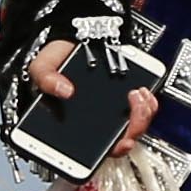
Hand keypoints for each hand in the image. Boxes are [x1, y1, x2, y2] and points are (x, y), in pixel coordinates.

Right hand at [21, 35, 159, 156]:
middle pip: (121, 141)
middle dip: (134, 126)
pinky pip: (143, 112)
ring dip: (143, 114)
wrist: (72, 40)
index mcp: (74, 126)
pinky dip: (148, 104)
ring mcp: (112, 115)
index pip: (95, 151)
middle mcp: (95, 125)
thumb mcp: (42, 67)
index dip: (111, 150)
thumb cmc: (57, 59)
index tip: (122, 142)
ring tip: (137, 93)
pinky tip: (143, 91)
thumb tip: (64, 90)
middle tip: (132, 102)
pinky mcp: (125, 101)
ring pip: (135, 128)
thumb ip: (46, 79)